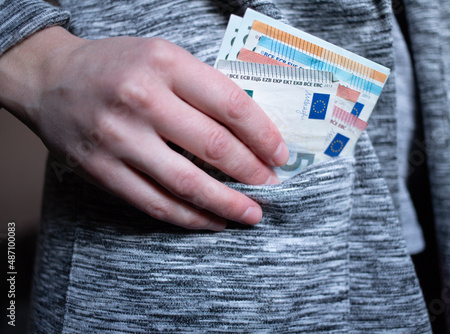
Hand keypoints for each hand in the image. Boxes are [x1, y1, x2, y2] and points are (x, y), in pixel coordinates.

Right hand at [0, 27, 288, 230]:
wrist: (51, 79)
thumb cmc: (116, 67)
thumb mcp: (163, 57)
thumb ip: (203, 88)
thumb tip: (250, 131)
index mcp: (165, 63)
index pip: (231, 105)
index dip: (263, 135)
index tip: (280, 155)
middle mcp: (142, 99)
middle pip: (214, 147)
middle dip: (252, 172)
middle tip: (271, 185)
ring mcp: (119, 138)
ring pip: (186, 183)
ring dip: (226, 205)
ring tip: (250, 214)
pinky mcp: (102, 169)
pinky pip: (154, 203)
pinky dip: (189, 218)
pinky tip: (211, 221)